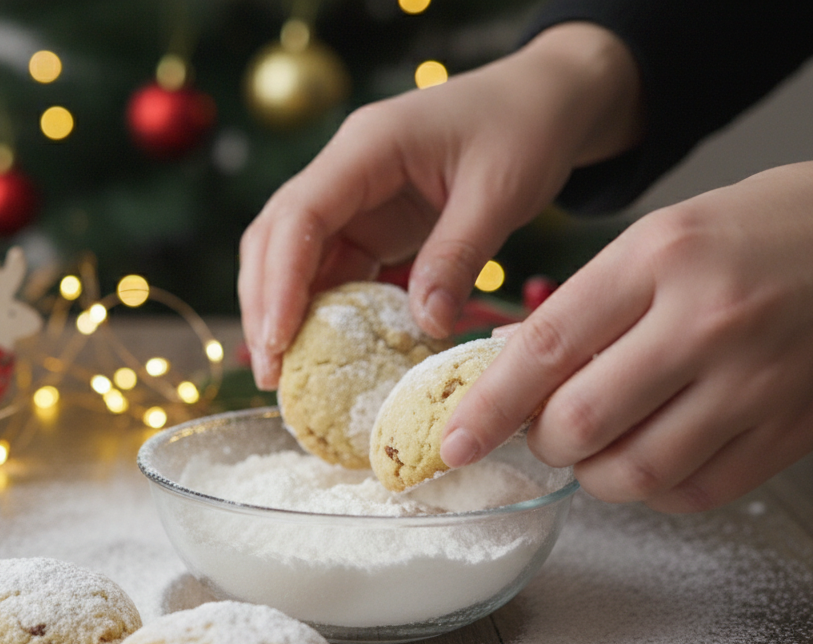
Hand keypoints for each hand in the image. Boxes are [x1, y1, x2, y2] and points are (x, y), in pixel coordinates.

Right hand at [238, 22, 642, 388]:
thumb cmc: (525, 129)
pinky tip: (327, 355)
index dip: (279, 281)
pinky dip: (324, 313)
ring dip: (285, 313)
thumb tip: (426, 326)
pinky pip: (333, 271)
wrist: (546, 100)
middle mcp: (345, 170)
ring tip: (286, 375)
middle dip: (266, 305)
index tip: (276, 342)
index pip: (300, 215)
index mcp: (367, 147)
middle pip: (275, 238)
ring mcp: (354, 199)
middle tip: (269, 375)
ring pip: (293, 258)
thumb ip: (458, 256)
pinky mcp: (370, 224)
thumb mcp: (500, 191)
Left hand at [444, 145, 812, 512]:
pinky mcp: (794, 428)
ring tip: (598, 448)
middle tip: (543, 432)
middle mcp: (707, 321)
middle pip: (580, 422)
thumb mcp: (673, 231)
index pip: (545, 348)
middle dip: (542, 442)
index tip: (455, 438)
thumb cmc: (780, 224)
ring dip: (596, 474)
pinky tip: (655, 458)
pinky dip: (658, 489)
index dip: (486, 405)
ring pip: (636, 472)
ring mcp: (756, 382)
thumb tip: (522, 367)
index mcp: (663, 257)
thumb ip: (597, 299)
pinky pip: (698, 491)